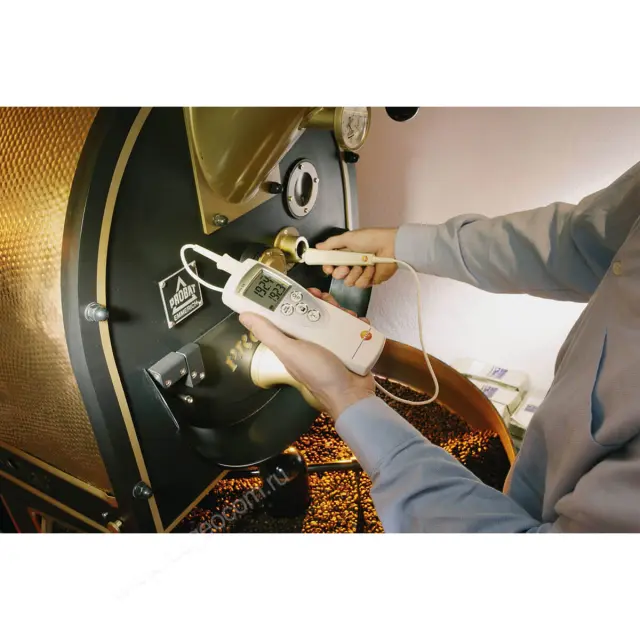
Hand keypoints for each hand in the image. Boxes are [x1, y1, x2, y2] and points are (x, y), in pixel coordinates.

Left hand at [239, 290, 374, 418]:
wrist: (350, 393)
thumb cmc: (317, 374)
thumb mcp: (289, 350)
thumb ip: (268, 333)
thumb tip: (244, 316)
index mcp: (293, 341)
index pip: (289, 314)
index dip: (293, 300)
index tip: (302, 291)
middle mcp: (311, 340)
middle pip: (314, 312)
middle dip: (321, 302)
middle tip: (326, 299)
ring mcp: (331, 343)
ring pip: (334, 317)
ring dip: (340, 311)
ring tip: (346, 313)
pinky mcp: (348, 345)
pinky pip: (350, 327)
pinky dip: (355, 322)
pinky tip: (358, 321)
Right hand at [316, 228, 397, 287]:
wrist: (390, 246)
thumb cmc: (372, 239)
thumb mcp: (348, 237)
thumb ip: (331, 243)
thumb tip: (319, 246)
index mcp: (345, 252)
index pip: (331, 264)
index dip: (328, 267)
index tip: (328, 267)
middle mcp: (352, 263)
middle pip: (337, 275)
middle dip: (341, 271)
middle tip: (346, 265)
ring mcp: (360, 273)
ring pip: (348, 281)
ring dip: (355, 272)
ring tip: (364, 263)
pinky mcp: (370, 280)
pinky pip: (360, 284)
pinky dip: (366, 276)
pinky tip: (371, 268)